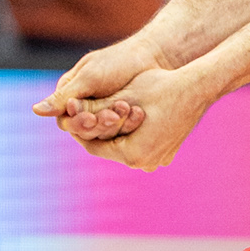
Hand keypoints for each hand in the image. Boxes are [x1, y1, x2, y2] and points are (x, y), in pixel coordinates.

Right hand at [33, 38, 157, 136]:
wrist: (153, 57)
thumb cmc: (118, 62)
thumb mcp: (90, 78)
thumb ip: (63, 96)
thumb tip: (35, 111)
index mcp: (70, 96)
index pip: (66, 120)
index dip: (77, 122)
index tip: (92, 118)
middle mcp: (85, 108)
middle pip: (83, 130)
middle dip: (98, 124)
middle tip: (113, 116)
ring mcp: (104, 115)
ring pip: (102, 133)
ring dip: (114, 124)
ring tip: (128, 111)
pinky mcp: (122, 121)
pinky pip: (120, 132)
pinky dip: (127, 126)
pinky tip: (137, 117)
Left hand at [63, 63, 208, 172]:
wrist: (198, 87)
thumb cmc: (161, 87)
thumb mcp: (122, 96)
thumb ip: (91, 108)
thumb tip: (50, 110)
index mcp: (132, 154)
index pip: (94, 146)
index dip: (81, 129)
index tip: (73, 114)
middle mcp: (145, 163)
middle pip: (109, 147)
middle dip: (98, 129)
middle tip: (86, 112)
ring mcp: (158, 160)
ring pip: (124, 146)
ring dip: (114, 130)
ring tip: (103, 112)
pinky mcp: (166, 153)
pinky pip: (140, 145)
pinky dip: (132, 132)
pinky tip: (125, 114)